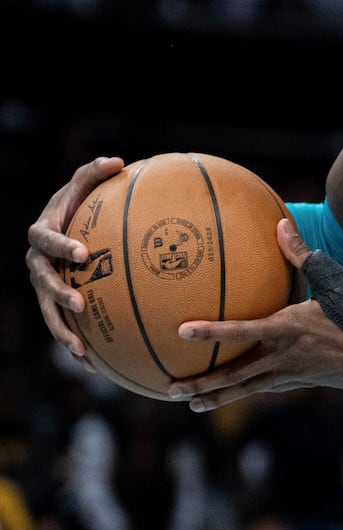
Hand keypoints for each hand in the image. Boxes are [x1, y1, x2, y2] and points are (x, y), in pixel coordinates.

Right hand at [25, 157, 125, 358]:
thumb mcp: (83, 186)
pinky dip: (77, 344)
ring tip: (81, 350)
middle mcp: (37, 263)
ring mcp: (43, 286)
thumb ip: (94, 173)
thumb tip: (118, 161)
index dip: (61, 245)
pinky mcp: (54, 303)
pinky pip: (63, 327)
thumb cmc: (77, 204)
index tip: (83, 253)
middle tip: (80, 305)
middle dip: (59, 295)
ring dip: (62, 330)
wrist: (66, 229)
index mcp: (42, 234)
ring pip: (47, 312)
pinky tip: (96, 367)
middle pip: (42, 282)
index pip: (45, 238)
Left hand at [169, 218, 342, 410]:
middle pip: (233, 376)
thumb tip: (280, 224)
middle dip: (202, 385)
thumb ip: (302, 255)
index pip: (238, 332)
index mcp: (285, 329)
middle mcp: (282, 357)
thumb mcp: (334, 280)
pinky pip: (266, 387)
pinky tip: (239, 390)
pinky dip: (246, 391)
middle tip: (172, 391)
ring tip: (193, 405)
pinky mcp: (303, 382)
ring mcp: (292, 375)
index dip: (209, 331)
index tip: (180, 332)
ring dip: (218, 397)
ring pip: (246, 389)